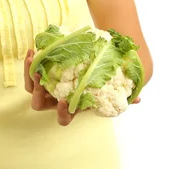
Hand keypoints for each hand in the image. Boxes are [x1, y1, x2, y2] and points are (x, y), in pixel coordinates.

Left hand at [24, 50, 141, 124]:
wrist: (90, 58)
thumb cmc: (99, 77)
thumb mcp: (112, 85)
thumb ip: (123, 93)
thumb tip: (138, 99)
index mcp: (72, 106)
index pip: (64, 118)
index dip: (61, 113)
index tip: (63, 102)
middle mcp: (55, 98)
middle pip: (39, 103)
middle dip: (38, 92)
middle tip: (40, 77)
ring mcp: (46, 85)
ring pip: (31, 88)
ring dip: (30, 75)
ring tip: (34, 58)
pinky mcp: (41, 70)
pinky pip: (31, 70)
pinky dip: (30, 62)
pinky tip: (32, 50)